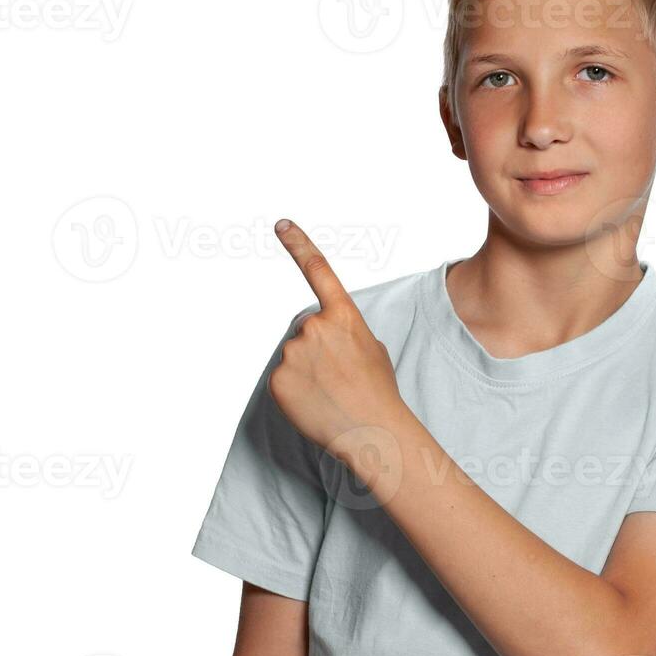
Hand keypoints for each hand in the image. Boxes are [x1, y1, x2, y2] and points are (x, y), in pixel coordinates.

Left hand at [269, 219, 407, 456]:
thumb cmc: (377, 391)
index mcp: (342, 315)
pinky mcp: (277, 379)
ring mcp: (293, 352)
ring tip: (331, 393)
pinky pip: (283, 380)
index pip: (318, 270)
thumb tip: (323, 336)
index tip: (281, 225)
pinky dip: (295, 391)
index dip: (298, 244)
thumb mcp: (371, 348)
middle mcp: (314, 327)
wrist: (372, 431)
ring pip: (295, 357)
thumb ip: (344, 331)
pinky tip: (315, 404)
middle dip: (319, 350)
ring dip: (308, 372)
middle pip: (307, 331)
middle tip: (340, 376)